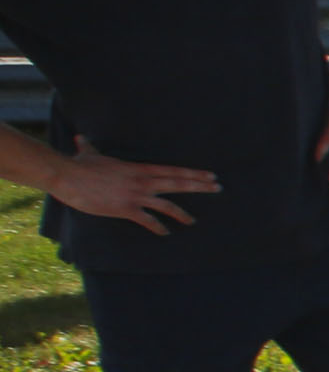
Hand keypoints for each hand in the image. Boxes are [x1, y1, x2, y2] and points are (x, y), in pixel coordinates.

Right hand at [53, 138, 216, 231]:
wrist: (68, 176)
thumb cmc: (79, 165)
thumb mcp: (89, 154)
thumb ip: (90, 147)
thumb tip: (80, 138)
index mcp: (139, 169)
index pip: (174, 171)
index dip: (194, 173)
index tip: (211, 175)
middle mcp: (142, 182)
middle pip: (178, 183)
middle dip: (200, 186)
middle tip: (218, 188)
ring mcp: (135, 196)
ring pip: (167, 205)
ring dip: (182, 214)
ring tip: (193, 221)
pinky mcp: (125, 209)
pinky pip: (147, 221)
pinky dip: (158, 228)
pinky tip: (165, 233)